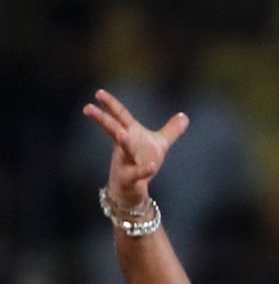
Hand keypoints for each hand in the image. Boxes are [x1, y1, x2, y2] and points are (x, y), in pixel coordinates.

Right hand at [82, 89, 188, 209]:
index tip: (98, 93)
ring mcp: (125, 163)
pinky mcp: (130, 179)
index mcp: (130, 135)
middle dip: (101, 119)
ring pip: (124, 152)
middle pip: (113, 130)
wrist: (131, 190)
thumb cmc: (141, 162)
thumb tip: (185, 116)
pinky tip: (151, 167)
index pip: (120, 117)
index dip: (110, 105)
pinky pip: (136, 174)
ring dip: (124, 143)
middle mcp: (124, 147)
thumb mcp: (159, 145)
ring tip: (121, 134)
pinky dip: (143, 170)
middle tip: (87, 108)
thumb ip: (171, 130)